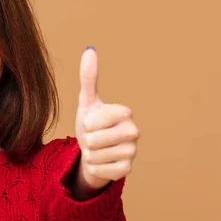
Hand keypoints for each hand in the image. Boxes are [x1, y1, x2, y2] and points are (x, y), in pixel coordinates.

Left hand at [74, 47, 139, 192]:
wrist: (93, 152)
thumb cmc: (91, 124)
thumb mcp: (87, 102)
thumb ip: (89, 77)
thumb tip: (89, 50)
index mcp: (125, 113)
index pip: (96, 120)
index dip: (87, 123)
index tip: (92, 122)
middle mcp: (134, 132)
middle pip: (94, 139)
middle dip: (86, 140)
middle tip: (93, 138)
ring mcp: (132, 152)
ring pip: (96, 155)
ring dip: (89, 154)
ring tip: (96, 149)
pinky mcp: (126, 170)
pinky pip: (100, 170)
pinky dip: (94, 167)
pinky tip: (101, 162)